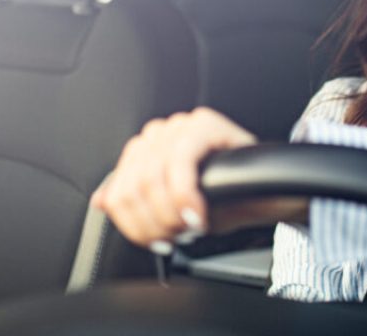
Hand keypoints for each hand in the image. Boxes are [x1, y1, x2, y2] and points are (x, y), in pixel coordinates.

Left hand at [91, 107, 256, 249]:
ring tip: (190, 228)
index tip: (156, 241)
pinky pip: (181, 163)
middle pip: (133, 186)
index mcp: (146, 149)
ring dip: (170, 214)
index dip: (133, 224)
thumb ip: (135, 200)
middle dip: (154, 223)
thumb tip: (101, 200)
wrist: (264, 192)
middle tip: (176, 238)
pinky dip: (186, 196)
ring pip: (152, 177)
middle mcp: (160, 133)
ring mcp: (181, 125)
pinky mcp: (204, 124)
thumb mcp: (170, 206)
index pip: (119, 188)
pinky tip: (199, 215)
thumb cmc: (220, 198)